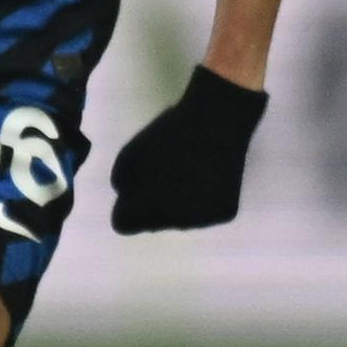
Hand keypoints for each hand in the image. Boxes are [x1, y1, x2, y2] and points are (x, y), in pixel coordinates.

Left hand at [108, 65, 267, 233]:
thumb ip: (121, 181)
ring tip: (186, 172)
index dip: (126, 207)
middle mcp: (176, 221)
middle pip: (152, 223)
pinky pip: (204, 213)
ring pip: (180, 220)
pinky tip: (206, 177)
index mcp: (147, 208)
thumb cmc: (168, 135)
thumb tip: (125, 198)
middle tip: (164, 174)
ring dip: (177, 204)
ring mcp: (203, 219)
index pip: (124, 224)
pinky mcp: (225, 213)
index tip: (135, 191)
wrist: (216, 122)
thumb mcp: (128, 154)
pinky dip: (202, 200)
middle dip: (152, 205)